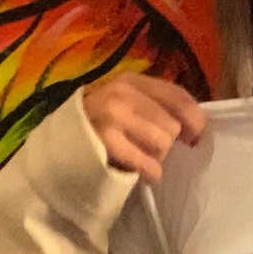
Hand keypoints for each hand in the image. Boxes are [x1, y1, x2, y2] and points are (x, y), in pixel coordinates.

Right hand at [80, 72, 205, 183]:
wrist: (55, 144)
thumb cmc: (96, 124)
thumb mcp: (125, 103)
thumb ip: (157, 105)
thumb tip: (197, 127)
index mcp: (131, 80)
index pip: (177, 95)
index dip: (194, 118)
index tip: (194, 137)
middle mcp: (122, 92)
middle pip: (172, 125)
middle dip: (165, 142)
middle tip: (148, 148)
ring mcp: (113, 115)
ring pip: (163, 144)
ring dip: (156, 158)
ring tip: (139, 158)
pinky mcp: (106, 141)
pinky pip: (149, 164)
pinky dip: (150, 173)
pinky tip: (141, 173)